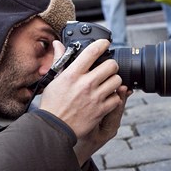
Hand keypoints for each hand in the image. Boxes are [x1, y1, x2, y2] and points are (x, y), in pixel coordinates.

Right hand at [39, 39, 130, 163]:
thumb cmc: (52, 104)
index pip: (92, 52)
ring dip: (115, 81)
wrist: (54, 127)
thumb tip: (58, 44)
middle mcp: (86, 84)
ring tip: (108, 84)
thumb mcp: (54, 80)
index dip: (102, 44)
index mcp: (73, 74)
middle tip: (107, 69)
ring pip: (117, 81)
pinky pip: (117, 98)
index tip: (106, 43)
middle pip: (111, 65)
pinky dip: (114, 98)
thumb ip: (60, 60)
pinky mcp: (101, 110)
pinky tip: (107, 98)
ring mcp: (95, 97)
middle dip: (111, 66)